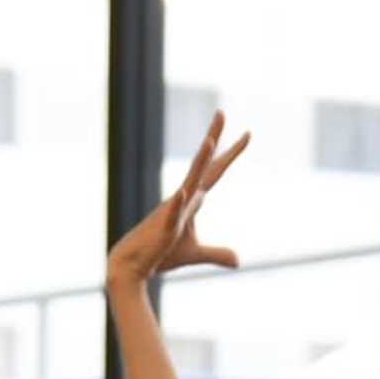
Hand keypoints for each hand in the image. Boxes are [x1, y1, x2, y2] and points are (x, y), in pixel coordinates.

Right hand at [108, 114, 249, 285]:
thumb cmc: (160, 255)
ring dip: (200, 161)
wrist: (132, 266)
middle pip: (204, 164)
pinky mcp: (165, 228)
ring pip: (191, 180)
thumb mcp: (195, 253)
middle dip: (214, 137)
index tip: (247, 134)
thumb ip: (217, 254)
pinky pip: (173, 212)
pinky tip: (186, 191)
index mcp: (192, 200)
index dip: (230, 153)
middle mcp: (184, 197)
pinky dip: (180, 202)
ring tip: (210, 140)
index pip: (215, 171)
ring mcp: (173, 210)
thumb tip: (238, 261)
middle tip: (221, 111)